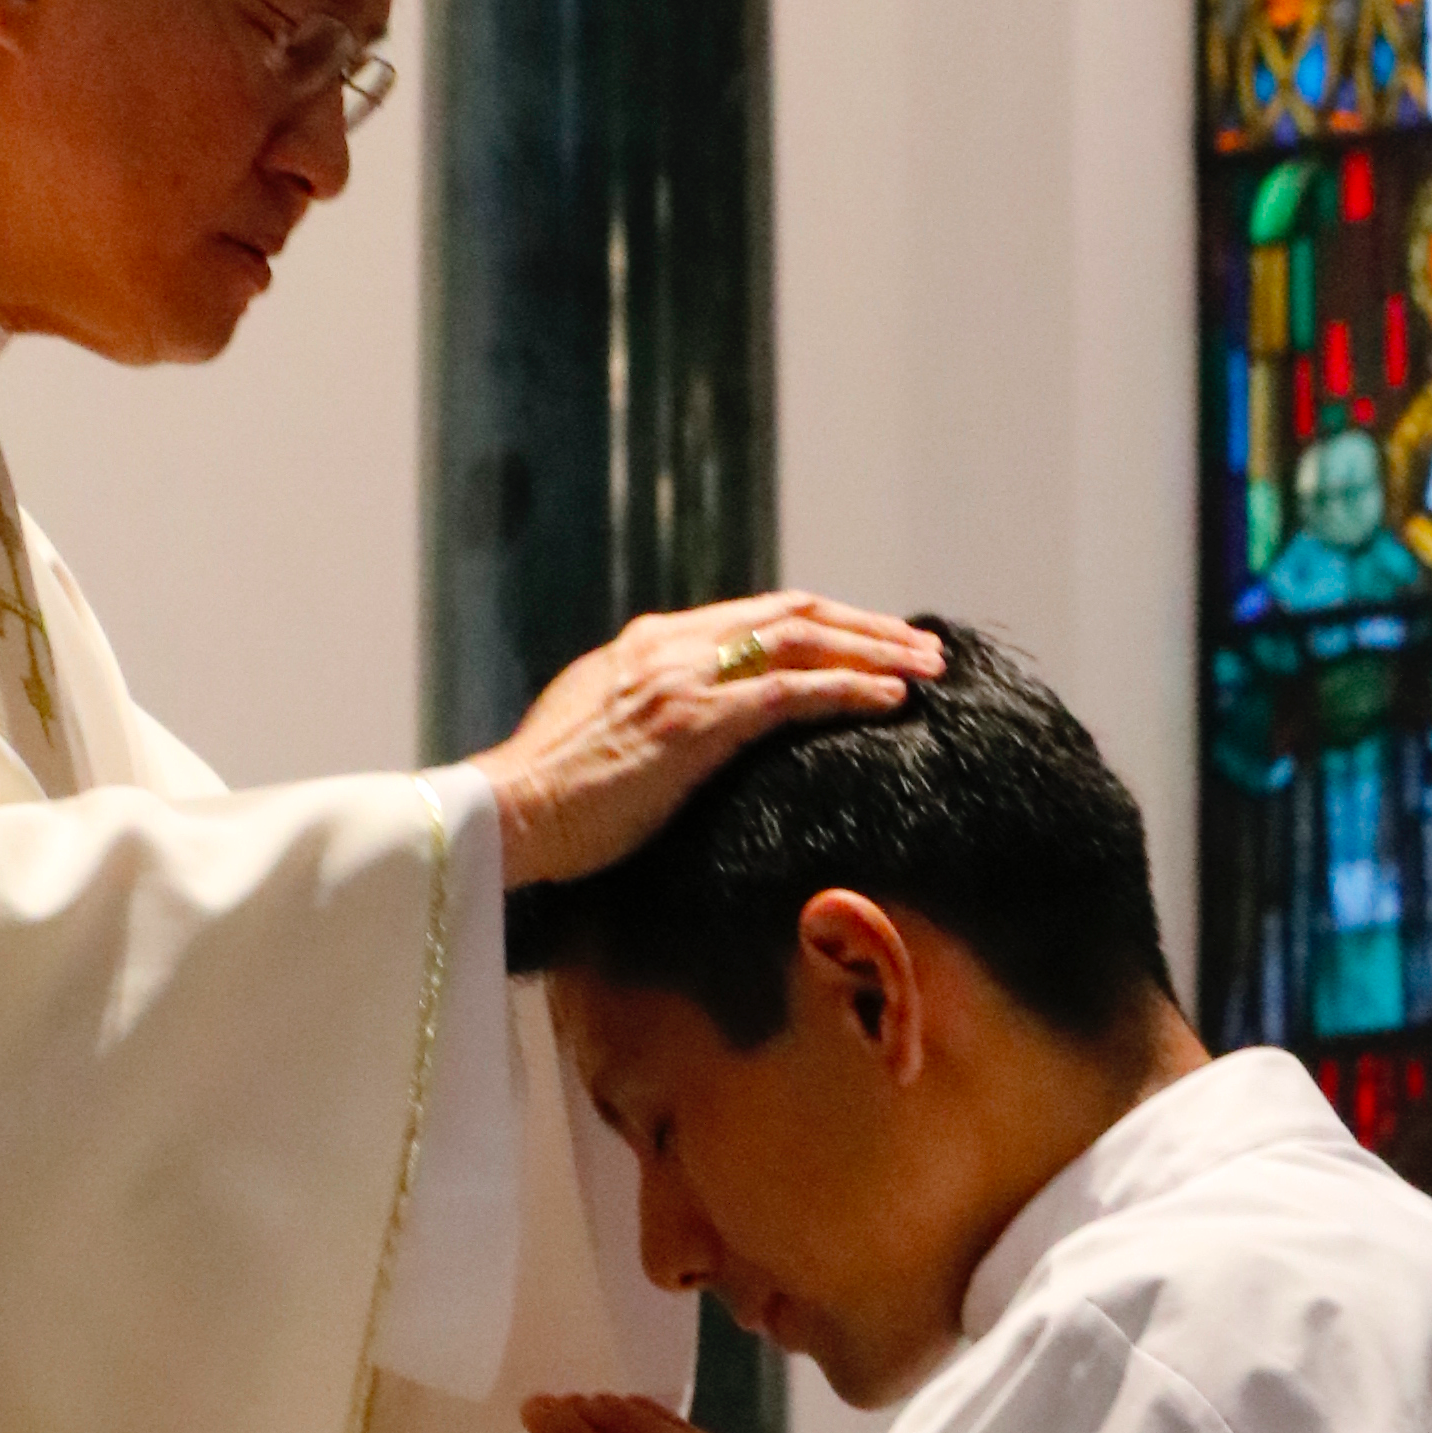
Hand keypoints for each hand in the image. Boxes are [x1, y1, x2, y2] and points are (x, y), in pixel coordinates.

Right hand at [484, 594, 935, 890]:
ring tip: (928, 669)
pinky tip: (892, 700)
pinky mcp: (694, 722)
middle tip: (921, 647)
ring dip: (874, 651)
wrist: (503, 818)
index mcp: (645, 646)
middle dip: (864, 626)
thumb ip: (643, 718)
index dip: (821, 625)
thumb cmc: (542, 802)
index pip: (753, 618)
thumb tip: (679, 738)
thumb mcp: (595, 738)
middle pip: (791, 614)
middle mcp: (668, 645)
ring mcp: (681, 678)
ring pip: (802, 642)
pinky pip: (791, 694)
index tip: (869, 642)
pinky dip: (849, 690)